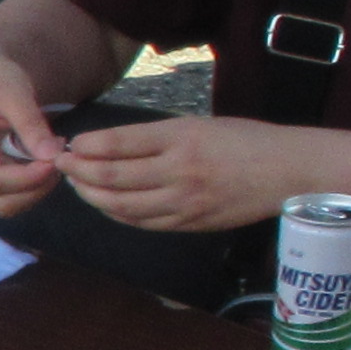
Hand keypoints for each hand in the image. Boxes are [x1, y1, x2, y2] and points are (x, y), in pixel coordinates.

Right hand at [0, 55, 61, 216]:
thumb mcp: (14, 90)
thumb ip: (30, 123)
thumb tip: (52, 156)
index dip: (28, 177)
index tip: (56, 160)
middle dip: (33, 189)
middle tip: (58, 164)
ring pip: (4, 204)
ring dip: (34, 191)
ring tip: (53, 162)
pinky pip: (10, 195)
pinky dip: (32, 187)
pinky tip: (44, 163)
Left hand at [51, 110, 290, 234]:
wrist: (288, 172)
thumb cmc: (244, 141)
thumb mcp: (198, 125)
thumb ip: (154, 137)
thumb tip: (106, 146)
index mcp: (181, 138)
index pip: (118, 143)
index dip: (86, 147)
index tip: (68, 145)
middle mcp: (179, 171)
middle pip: (113, 177)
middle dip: (80, 172)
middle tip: (62, 166)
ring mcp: (185, 202)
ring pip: (122, 205)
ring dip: (93, 196)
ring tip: (80, 186)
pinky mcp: (191, 224)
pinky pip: (144, 223)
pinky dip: (118, 214)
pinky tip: (107, 205)